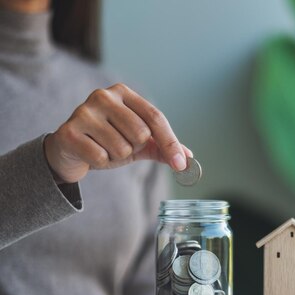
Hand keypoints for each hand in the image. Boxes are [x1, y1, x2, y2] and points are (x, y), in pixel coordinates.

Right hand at [44, 83, 191, 183]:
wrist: (69, 150)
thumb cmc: (107, 142)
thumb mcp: (138, 143)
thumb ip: (162, 147)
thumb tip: (188, 158)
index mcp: (123, 92)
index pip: (156, 117)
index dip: (170, 142)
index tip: (181, 163)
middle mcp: (103, 96)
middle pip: (141, 134)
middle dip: (134, 147)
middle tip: (118, 144)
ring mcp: (84, 111)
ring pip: (122, 148)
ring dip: (116, 156)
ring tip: (102, 147)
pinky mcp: (69, 131)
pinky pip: (101, 157)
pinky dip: (100, 162)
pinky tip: (89, 153)